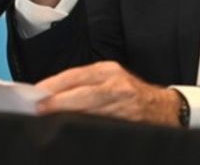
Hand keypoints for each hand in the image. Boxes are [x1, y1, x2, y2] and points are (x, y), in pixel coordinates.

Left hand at [35, 61, 182, 126]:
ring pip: (92, 108)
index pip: (75, 75)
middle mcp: (116, 83)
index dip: (54, 85)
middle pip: (83, 92)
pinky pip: (104, 123)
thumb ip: (83, 85)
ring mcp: (123, 103)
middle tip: (40, 108)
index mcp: (106, 70)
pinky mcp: (128, 119)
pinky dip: (87, 125)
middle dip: (59, 101)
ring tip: (51, 118)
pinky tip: (74, 129)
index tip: (36, 94)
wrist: (163, 108)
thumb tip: (50, 94)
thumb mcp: (108, 80)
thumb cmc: (130, 95)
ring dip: (70, 114)